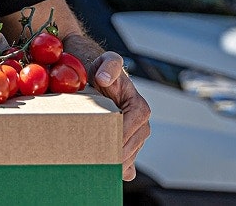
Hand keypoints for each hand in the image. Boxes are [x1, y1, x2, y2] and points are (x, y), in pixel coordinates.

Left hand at [89, 51, 150, 180]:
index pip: (130, 129)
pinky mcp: (128, 145)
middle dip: (114, 155)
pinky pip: (128, 165)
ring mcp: (136, 136)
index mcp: (139, 107)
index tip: (102, 145)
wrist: (99, 78)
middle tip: (94, 161)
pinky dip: (120, 171)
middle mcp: (141, 124)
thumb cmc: (103, 70)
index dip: (117, 138)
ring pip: (128, 158)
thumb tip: (105, 79)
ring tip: (96, 169)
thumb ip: (109, 66)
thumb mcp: (106, 62)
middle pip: (129, 147)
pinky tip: (108, 174)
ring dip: (114, 164)